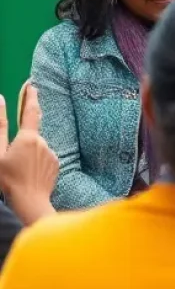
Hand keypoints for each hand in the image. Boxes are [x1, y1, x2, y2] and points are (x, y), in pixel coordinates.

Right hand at [0, 86, 56, 224]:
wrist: (30, 202)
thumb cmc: (8, 180)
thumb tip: (0, 101)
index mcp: (28, 138)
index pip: (31, 111)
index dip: (31, 97)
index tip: (32, 85)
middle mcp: (43, 142)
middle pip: (31, 135)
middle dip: (22, 141)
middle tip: (13, 158)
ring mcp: (51, 153)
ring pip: (37, 148)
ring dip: (28, 155)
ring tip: (18, 172)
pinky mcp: (56, 164)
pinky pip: (43, 159)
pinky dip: (35, 163)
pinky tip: (28, 175)